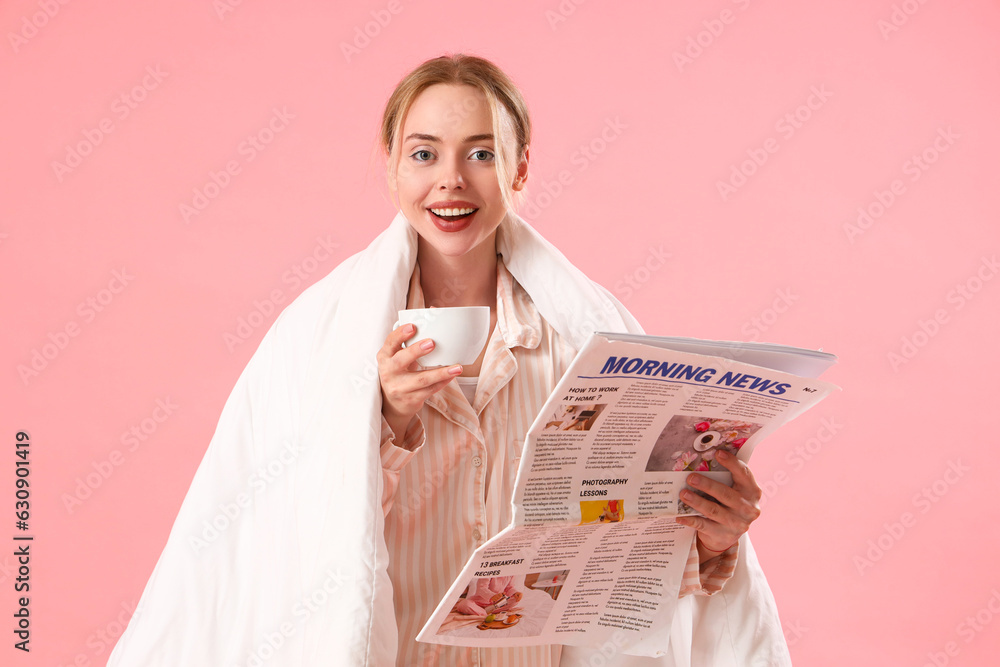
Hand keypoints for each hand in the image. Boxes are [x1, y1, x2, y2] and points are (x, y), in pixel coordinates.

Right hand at [377, 323, 461, 440]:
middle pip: (401, 361)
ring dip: (440, 373)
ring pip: (421, 379)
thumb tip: (435, 310)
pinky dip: (443, 383)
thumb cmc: (400, 371)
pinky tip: (452, 376)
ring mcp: (398, 388)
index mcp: (385, 356)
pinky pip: (429, 390)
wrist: (393, 403)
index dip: (400, 334)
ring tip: (457, 367)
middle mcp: (388, 372)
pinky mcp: (410, 400)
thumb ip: (410, 337)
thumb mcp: (398, 355)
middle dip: (416, 351)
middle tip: (432, 343)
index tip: (412, 326)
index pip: (389, 343)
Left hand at [675, 450, 761, 557]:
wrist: (728, 535)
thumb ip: (726, 478)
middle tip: (690, 478)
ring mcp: (736, 524)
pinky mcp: (723, 535)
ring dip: (696, 501)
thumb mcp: (733, 491)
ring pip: (713, 510)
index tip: (718, 453)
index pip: (744, 474)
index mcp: (752, 492)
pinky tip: (679, 516)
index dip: (732, 463)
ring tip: (683, 494)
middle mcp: (748, 509)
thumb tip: (703, 460)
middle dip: (707, 485)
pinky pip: (703, 526)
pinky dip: (690, 520)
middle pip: (726, 494)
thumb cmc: (728, 505)